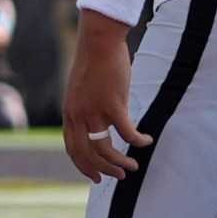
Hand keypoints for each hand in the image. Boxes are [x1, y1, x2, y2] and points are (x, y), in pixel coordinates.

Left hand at [62, 16, 148, 182]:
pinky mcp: (113, 104)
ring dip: (119, 162)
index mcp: (70, 113)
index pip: (73, 149)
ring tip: (132, 166)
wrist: (98, 41)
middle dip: (103, 170)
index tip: (96, 176)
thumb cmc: (94, 62)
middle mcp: (79, 115)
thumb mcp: (82, 89)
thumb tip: (101, 122)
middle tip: (119, 176)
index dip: (84, 166)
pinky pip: (127, 133)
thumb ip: (86, 107)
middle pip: (88, 154)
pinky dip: (138, 141)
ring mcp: (95, 111)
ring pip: (105, 149)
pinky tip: (146, 141)